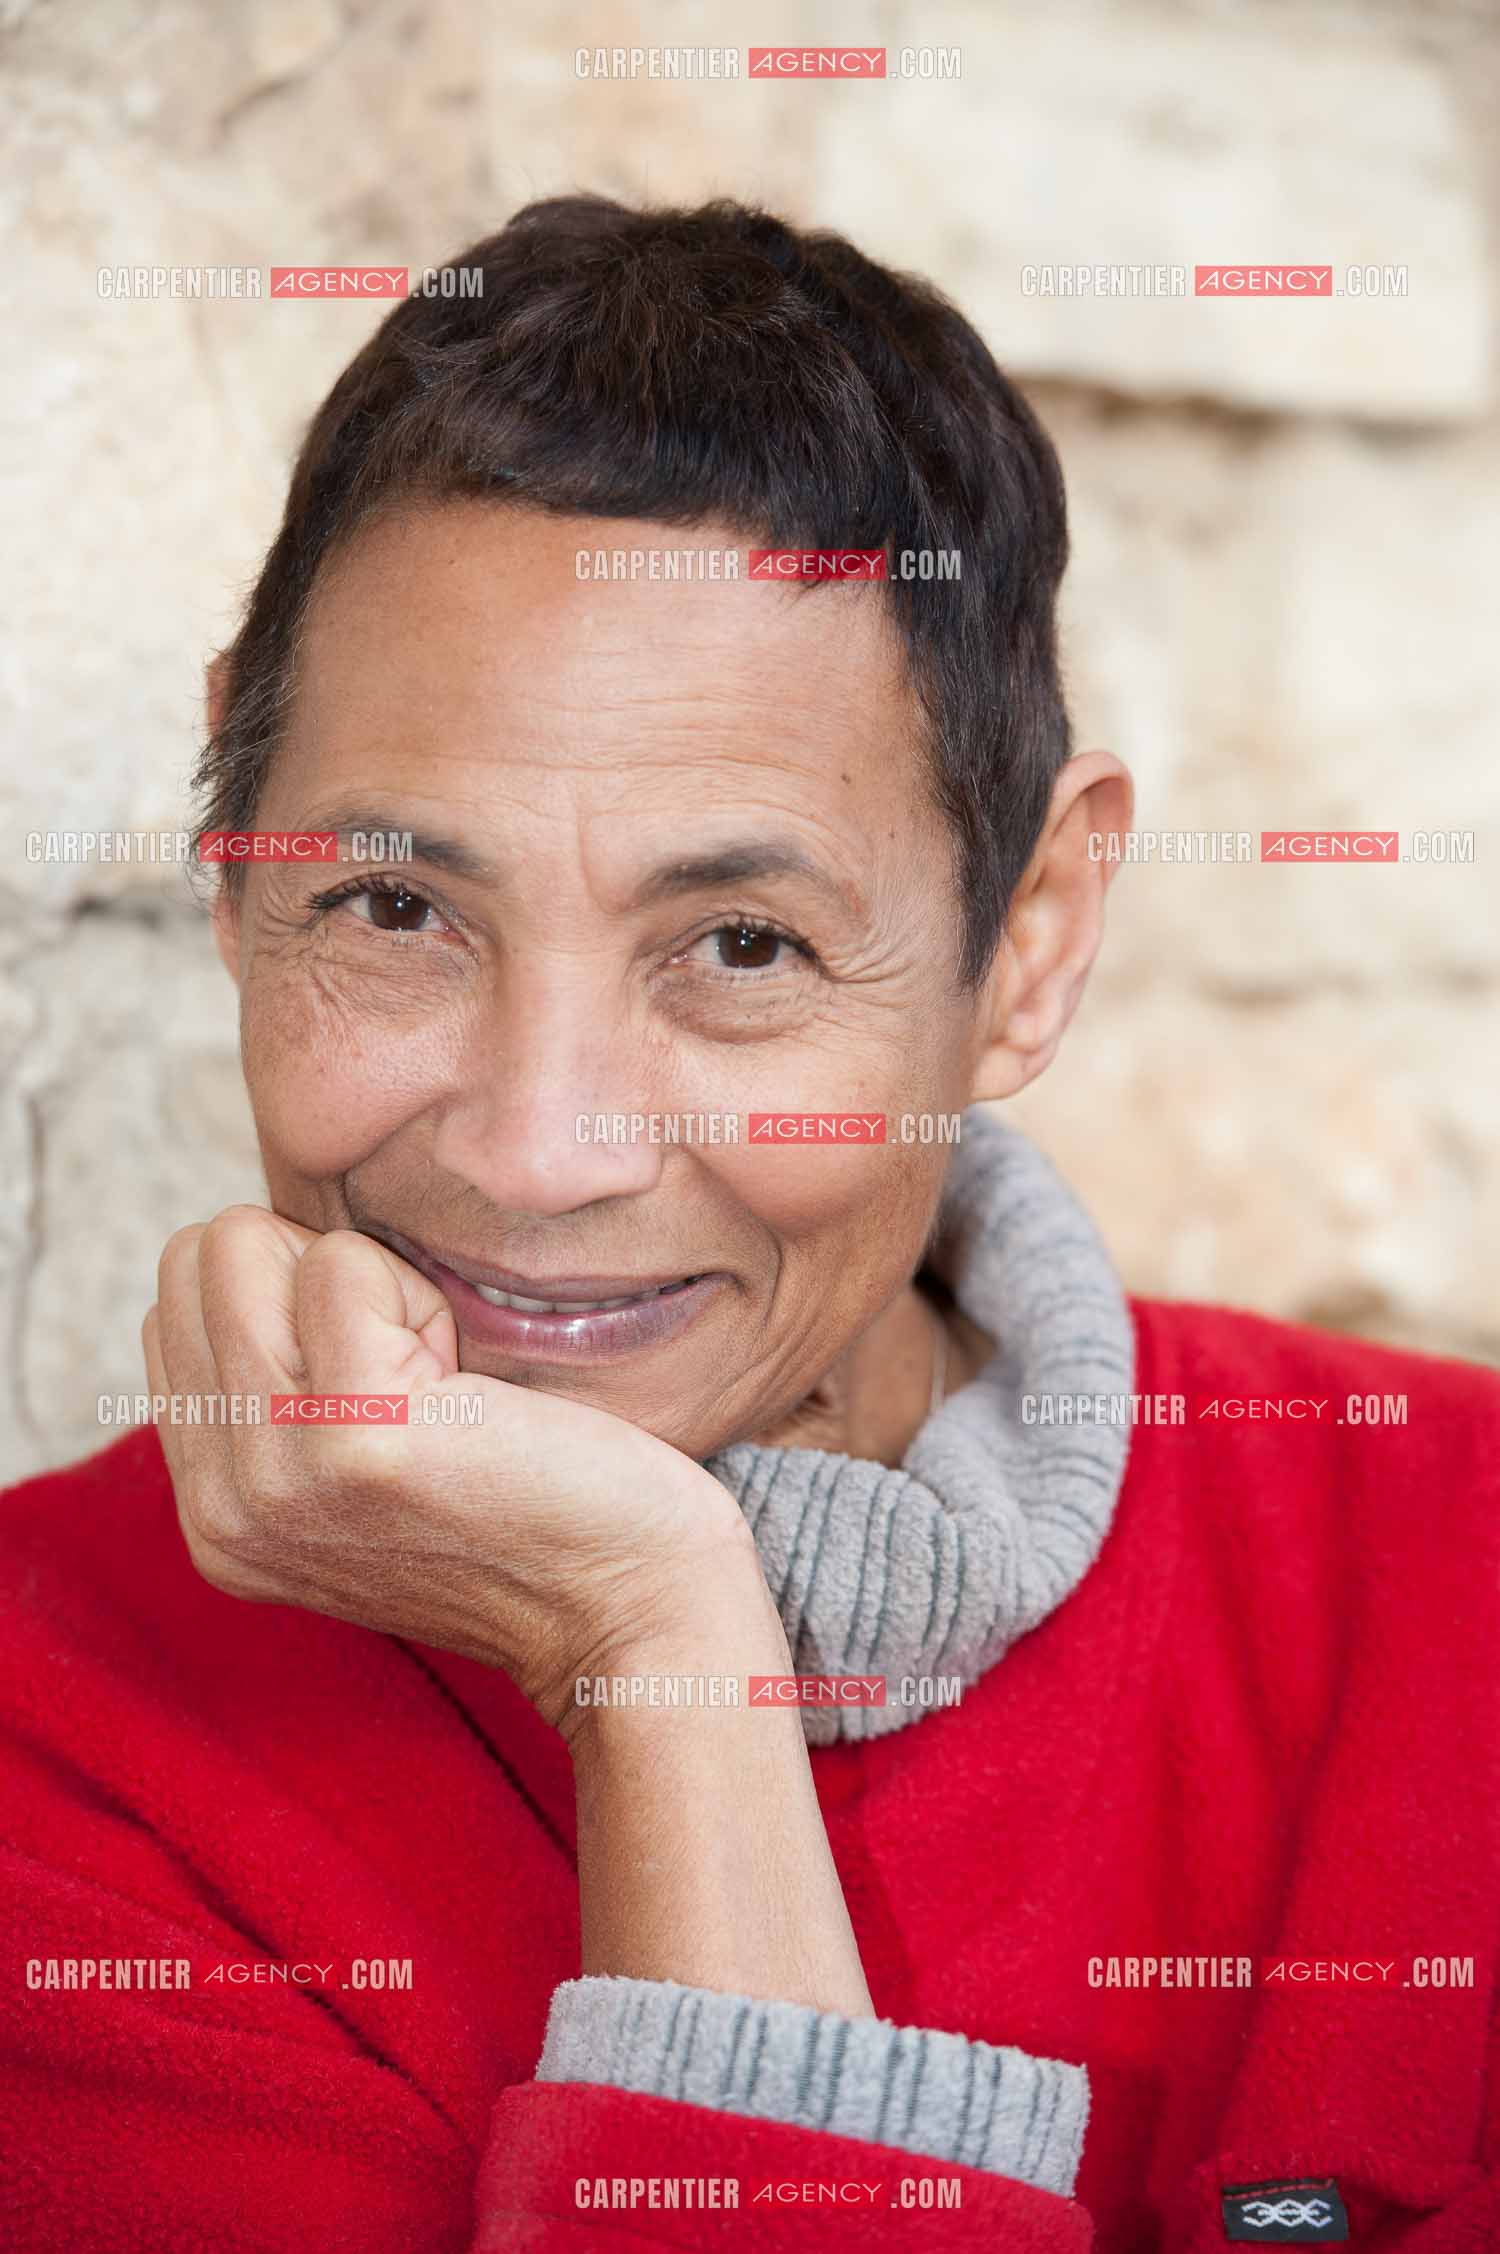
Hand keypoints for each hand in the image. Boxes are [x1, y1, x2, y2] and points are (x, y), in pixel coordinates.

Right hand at [141, 1206, 766, 1728]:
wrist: (633, 1609)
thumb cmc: (531, 1513)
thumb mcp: (356, 1476)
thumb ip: (277, 1401)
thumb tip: (247, 1259)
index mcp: (215, 1515)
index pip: (178, 1307)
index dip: (296, 1303)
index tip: (389, 1388)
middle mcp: (221, 1507)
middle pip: (197, 1263)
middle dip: (318, 1280)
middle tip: (417, 1378)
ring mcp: (274, 1474)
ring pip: (245, 1247)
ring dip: (371, 1289)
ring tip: (440, 1387)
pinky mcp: (350, 1436)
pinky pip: (340, 1266)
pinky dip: (422, 1301)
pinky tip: (470, 1394)